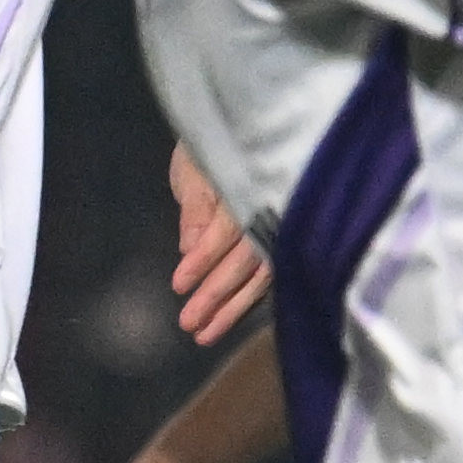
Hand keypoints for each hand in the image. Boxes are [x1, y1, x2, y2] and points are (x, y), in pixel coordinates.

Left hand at [167, 147, 268, 345]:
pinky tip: (231, 317)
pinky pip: (269, 272)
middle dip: (218, 294)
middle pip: (248, 258)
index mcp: (250, 183)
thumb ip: (197, 209)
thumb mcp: (196, 168)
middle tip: (189, 324)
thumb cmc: (213, 144)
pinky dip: (250, 297)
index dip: (206, 259)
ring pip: (262, 273)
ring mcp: (282, 225)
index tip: (180, 285)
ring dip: (233, 308)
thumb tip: (190, 248)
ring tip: (204, 334)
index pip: (229, 229)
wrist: (246, 128)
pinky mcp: (282, 239)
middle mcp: (273, 207)